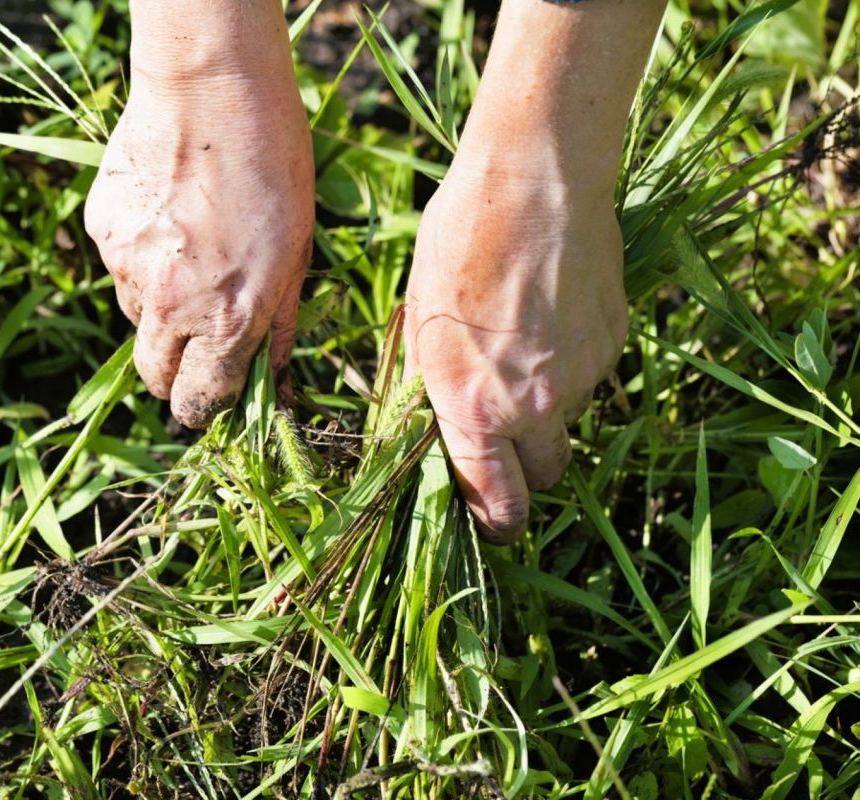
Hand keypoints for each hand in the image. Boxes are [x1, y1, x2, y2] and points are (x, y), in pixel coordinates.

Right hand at [84, 64, 313, 427]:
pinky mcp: (102, 233)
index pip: (200, 400)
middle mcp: (170, 306)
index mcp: (227, 319)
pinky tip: (167, 216)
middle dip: (172, 375)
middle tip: (191, 350)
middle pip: (153, 375)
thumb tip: (274, 376)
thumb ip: (279, 324)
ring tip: (190, 253)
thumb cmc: (275, 169)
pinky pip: (119, 266)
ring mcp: (128, 269)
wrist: (212, 92)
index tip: (207, 404)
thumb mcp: (299, 254)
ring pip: (136, 317)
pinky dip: (140, 258)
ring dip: (158, 308)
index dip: (204, 409)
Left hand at [407, 144, 628, 541]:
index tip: (492, 521)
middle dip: (526, 466)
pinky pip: (591, 374)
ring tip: (521, 338)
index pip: (496, 502)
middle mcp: (534, 406)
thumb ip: (437, 390)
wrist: (534, 181)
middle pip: (545, 474)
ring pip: (568, 418)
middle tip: (506, 431)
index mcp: (473, 407)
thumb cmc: (458, 244)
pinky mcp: (615, 344)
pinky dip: (573, 362)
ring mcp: (583, 377)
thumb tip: (442, 428)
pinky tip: (551, 312)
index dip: (494, 521)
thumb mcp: (421, 323)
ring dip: (547, 402)